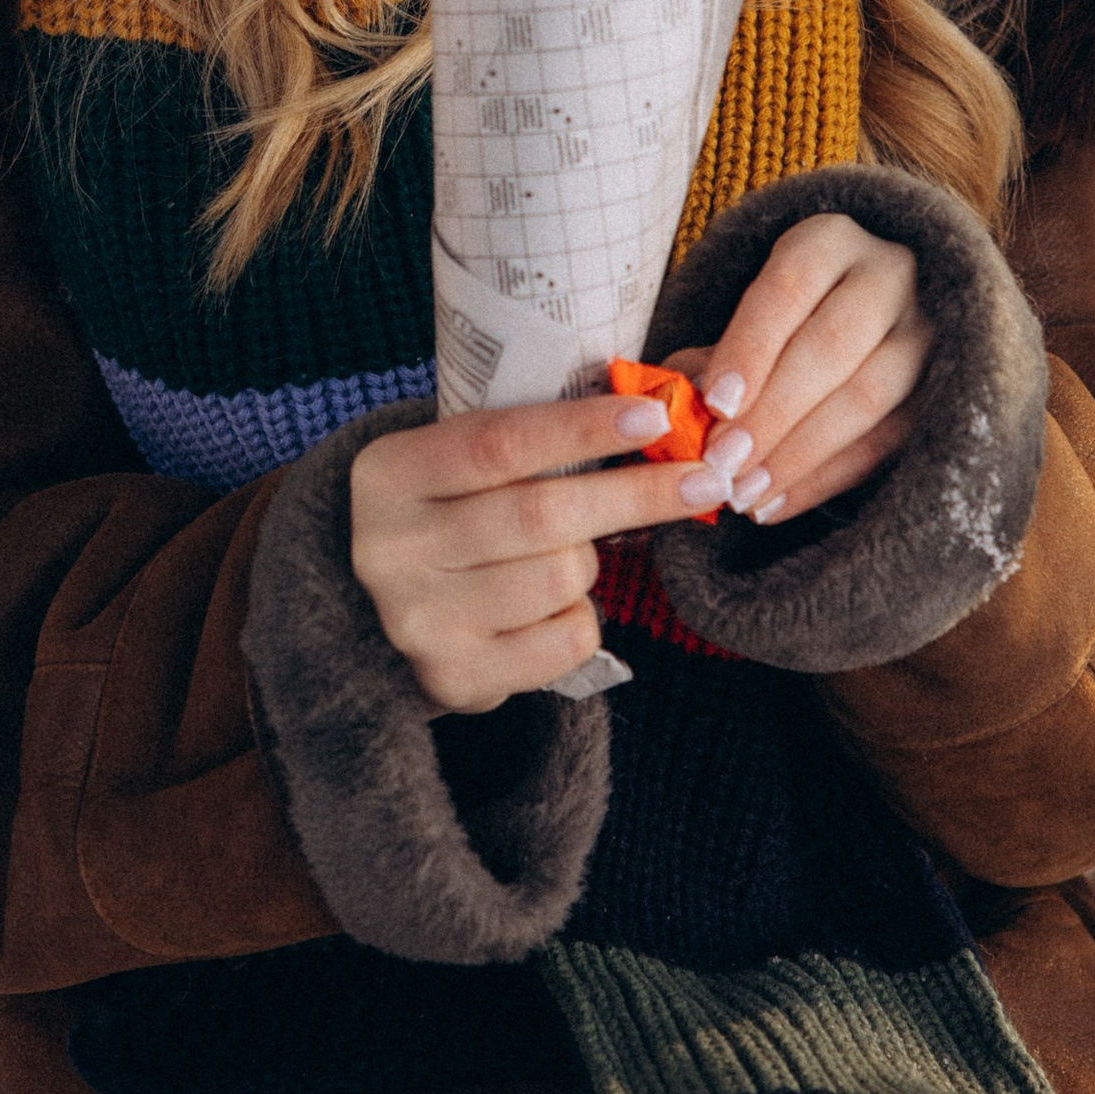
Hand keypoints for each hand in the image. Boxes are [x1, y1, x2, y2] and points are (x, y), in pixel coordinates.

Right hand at [350, 395, 709, 713]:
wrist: (388, 612)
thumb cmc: (454, 515)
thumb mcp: (464, 465)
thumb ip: (533, 442)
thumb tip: (654, 420)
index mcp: (389, 475)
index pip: (497, 444)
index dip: (581, 429)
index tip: (654, 416)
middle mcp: (389, 549)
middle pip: (541, 516)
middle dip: (634, 495)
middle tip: (706, 479)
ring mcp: (417, 621)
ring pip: (560, 578)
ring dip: (590, 563)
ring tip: (569, 554)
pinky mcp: (454, 677)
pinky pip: (565, 641)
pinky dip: (581, 618)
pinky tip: (550, 608)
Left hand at [668, 213, 931, 528]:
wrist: (869, 317)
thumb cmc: (784, 320)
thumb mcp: (746, 313)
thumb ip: (713, 356)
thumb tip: (684, 404)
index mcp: (830, 240)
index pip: (789, 287)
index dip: (750, 347)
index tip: (715, 404)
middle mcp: (890, 274)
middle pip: (833, 343)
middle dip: (772, 411)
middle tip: (722, 462)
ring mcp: (927, 331)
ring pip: (868, 395)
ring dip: (799, 453)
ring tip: (745, 494)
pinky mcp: (944, 388)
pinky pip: (889, 441)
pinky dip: (827, 478)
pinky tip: (777, 503)